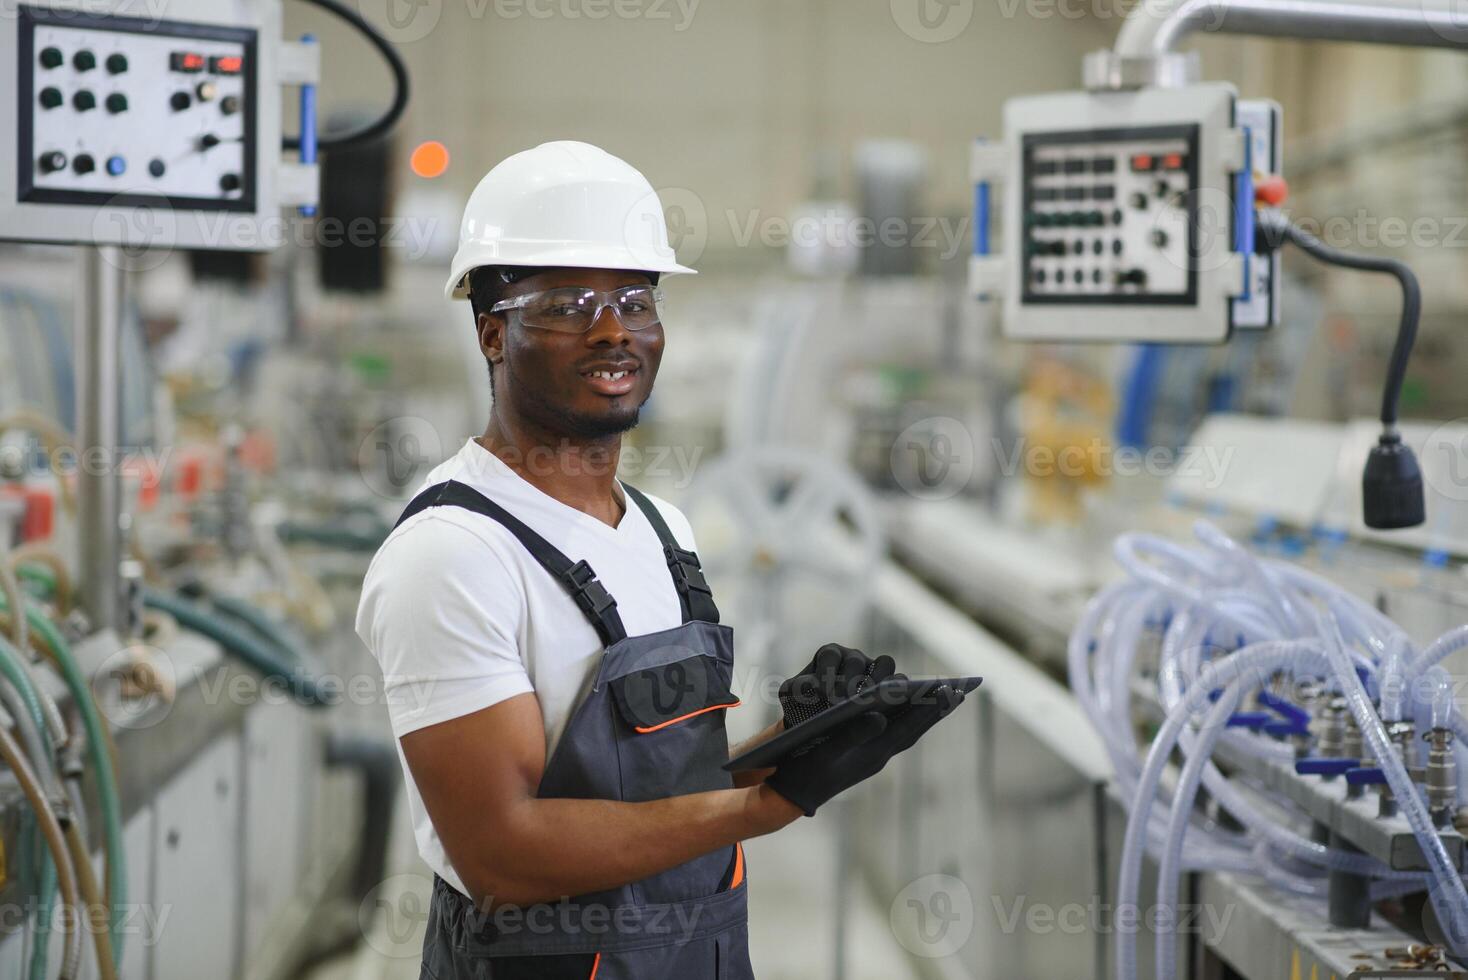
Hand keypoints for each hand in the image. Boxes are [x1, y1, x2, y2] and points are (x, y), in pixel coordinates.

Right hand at [765, 684, 965, 816]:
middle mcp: (877, 757)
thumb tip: (879, 718)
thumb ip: (852, 735)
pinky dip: (908, 721)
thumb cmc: (805, 769)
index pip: (908, 729)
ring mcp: (873, 757)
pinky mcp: (865, 756)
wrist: (792, 794)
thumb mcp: (825, 752)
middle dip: (936, 711)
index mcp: (872, 755)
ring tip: (944, 699)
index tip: (949, 691)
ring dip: (925, 715)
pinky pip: (895, 735)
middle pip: (913, 730)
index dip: (928, 710)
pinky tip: (912, 711)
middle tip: (960, 692)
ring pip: (906, 732)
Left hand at [779, 643, 896, 728]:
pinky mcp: (891, 682)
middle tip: (844, 703)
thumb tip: (802, 687)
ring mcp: (874, 667)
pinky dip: (897, 691)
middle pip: (857, 661)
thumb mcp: (793, 696)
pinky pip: (900, 681)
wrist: (818, 722)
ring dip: (877, 683)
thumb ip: (796, 689)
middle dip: (850, 682)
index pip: (830, 656)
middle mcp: (853, 656)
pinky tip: (889, 711)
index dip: (827, 672)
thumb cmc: (803, 705)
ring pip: (885, 664)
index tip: (822, 693)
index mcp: (829, 654)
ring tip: (868, 706)